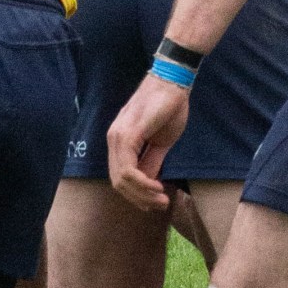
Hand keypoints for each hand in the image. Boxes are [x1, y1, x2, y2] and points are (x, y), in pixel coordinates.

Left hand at [108, 71, 190, 213]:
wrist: (174, 83)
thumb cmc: (169, 107)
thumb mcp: (161, 142)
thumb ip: (152, 161)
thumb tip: (147, 183)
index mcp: (120, 142)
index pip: (120, 177)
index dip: (136, 195)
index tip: (156, 202)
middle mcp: (113, 140)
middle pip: (118, 182)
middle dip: (139, 199)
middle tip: (161, 205)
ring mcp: (118, 137)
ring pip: (121, 179)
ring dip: (142, 194)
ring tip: (161, 199)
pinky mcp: (128, 135)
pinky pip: (128, 168)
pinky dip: (142, 183)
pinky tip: (157, 186)